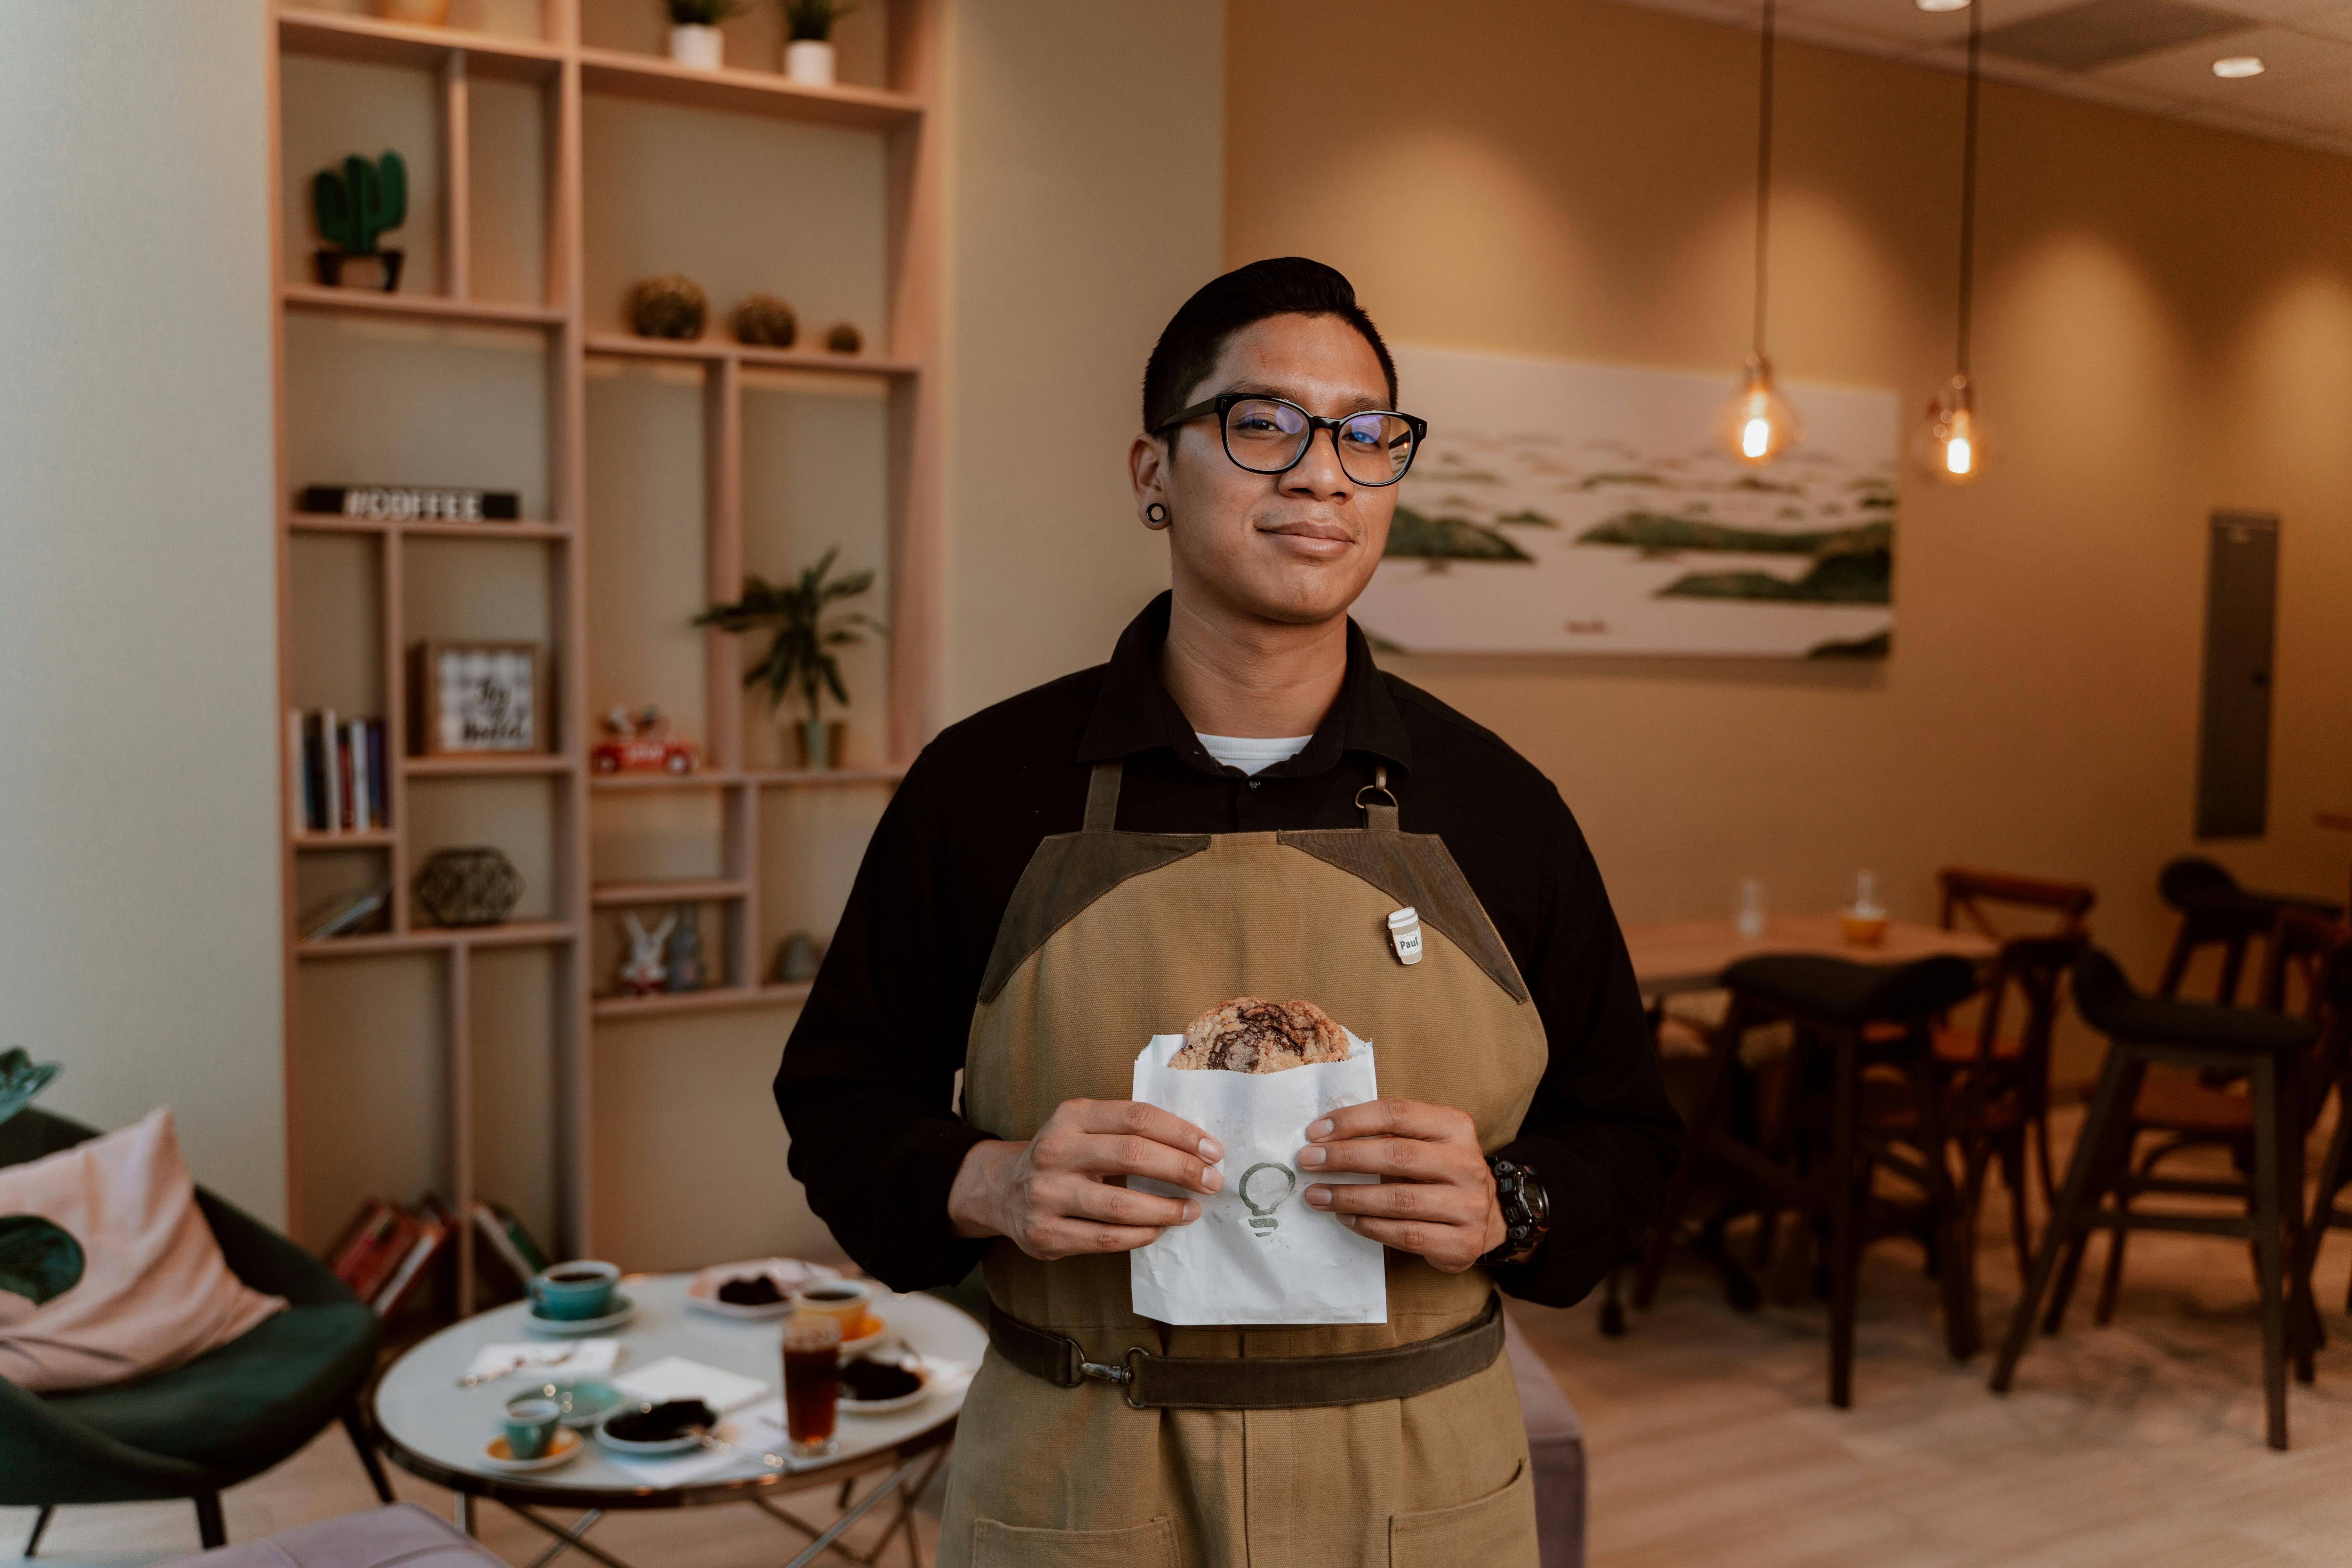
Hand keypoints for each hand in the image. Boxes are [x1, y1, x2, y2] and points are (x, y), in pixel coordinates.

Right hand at [948, 1100, 1223, 1261]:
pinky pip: (1105, 1239)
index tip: (1213, 1151)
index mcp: (1071, 1116)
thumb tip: (1197, 1147)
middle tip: (1212, 1182)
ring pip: (1121, 1205)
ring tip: (1191, 1210)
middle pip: (1133, 1155)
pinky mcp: (1044, 1234)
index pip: (1138, 1117)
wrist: (1001, 1189)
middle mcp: (1056, 1151)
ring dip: (1167, 1209)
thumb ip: (1128, 1129)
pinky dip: (1140, 1235)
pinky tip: (1158, 1229)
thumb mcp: (1084, 1126)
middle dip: (1182, 1170)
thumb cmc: (1064, 1156)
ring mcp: (1047, 1194)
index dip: (1182, 1133)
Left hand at [1299, 1100, 1504, 1273]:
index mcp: (1455, 1126)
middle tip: (1307, 1161)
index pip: (1398, 1113)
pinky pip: (1405, 1235)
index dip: (1353, 1120)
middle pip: (1397, 1155)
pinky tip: (1344, 1218)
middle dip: (1344, 1157)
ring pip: (1399, 1199)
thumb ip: (1388, 1133)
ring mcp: (1468, 1205)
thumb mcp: (1426, 1141)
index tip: (1316, 1131)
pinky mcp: (1461, 1243)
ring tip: (1316, 1195)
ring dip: (1349, 1196)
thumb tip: (1326, 1136)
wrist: (1489, 1217)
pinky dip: (1369, 1226)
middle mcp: (1467, 1163)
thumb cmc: (1440, 1171)